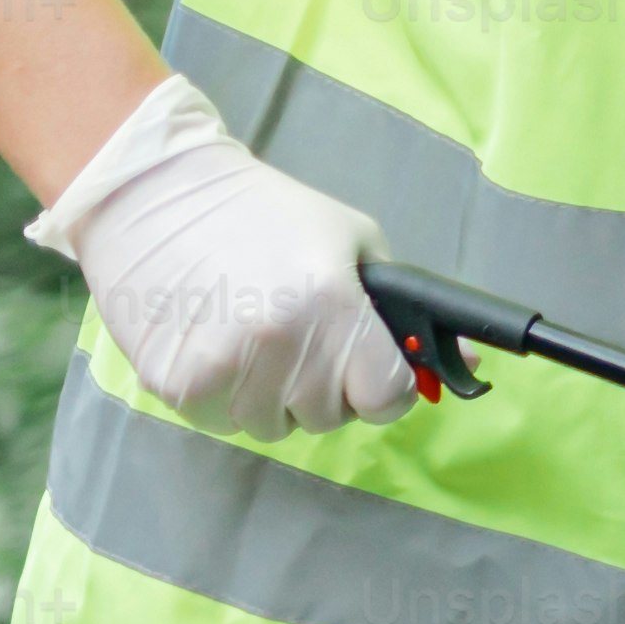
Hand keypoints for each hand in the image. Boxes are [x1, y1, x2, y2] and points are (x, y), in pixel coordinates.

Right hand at [30, 70, 419, 439]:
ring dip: (273, 397)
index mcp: (331, 303)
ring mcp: (222, 366)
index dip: (385, 389)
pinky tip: (215, 344)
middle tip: (301, 338)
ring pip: (274, 427)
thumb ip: (404, 306)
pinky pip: (222, 422)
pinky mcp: (175, 384)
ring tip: (254, 337)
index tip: (371, 372)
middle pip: (329, 416)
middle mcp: (279, 341)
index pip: (386, 397)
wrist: (156, 196)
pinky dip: (225, 397)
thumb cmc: (264, 215)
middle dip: (326, 388)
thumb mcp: (351, 239)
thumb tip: (467, 358)